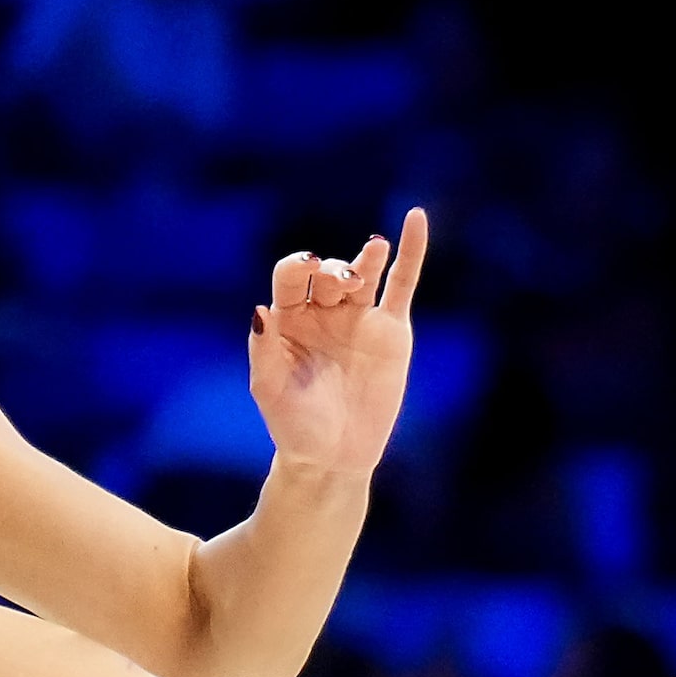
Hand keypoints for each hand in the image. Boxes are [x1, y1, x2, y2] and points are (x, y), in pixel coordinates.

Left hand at [248, 209, 429, 477]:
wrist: (334, 456)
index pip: (290, 277)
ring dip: (364, 259)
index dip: (296, 267)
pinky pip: (402, 286)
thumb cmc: (294, 424)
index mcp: (289, 319)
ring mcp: (360, 320)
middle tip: (342, 286)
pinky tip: (415, 220)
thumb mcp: (268, 388)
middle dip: (332, 270)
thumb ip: (263, 348)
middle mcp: (324, 314)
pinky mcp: (392, 333)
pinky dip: (410, 253)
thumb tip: (261, 309)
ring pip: (363, 274)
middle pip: (326, 272)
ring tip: (372, 251)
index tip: (305, 270)